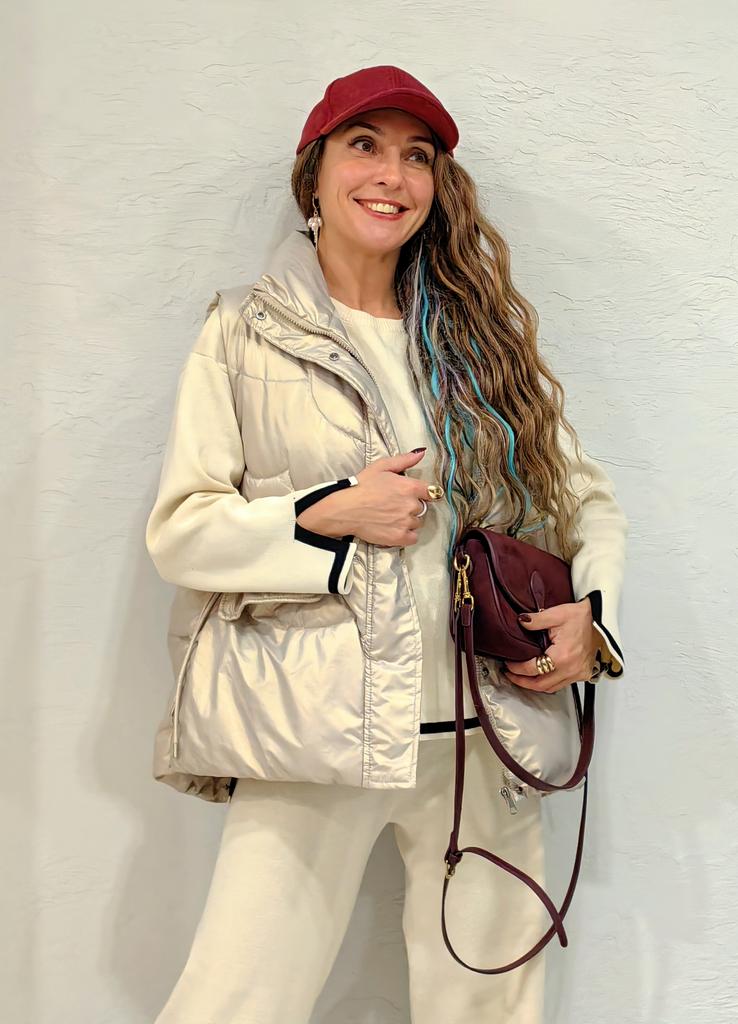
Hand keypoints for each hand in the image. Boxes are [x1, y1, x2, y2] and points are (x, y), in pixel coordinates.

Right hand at [296, 449, 431, 547]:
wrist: (345, 509)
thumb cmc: (361, 486)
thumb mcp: (381, 466)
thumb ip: (404, 460)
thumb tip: (421, 453)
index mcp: (410, 487)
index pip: (432, 492)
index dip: (424, 493)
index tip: (416, 495)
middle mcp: (411, 505)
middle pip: (423, 507)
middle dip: (412, 506)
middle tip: (395, 505)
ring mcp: (406, 522)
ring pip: (417, 522)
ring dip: (409, 520)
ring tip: (391, 516)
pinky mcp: (400, 537)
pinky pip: (413, 537)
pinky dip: (407, 534)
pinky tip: (395, 528)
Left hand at [501, 596, 599, 693]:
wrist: (601, 620)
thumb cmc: (583, 617)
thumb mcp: (557, 614)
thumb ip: (536, 620)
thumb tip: (520, 622)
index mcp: (563, 656)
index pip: (532, 669)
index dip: (517, 668)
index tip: (508, 664)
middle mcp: (571, 669)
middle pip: (540, 685)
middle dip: (522, 682)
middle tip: (510, 675)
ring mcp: (578, 673)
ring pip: (551, 688)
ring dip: (535, 685)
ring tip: (522, 677)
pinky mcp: (583, 674)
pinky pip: (562, 685)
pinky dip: (549, 683)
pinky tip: (541, 675)